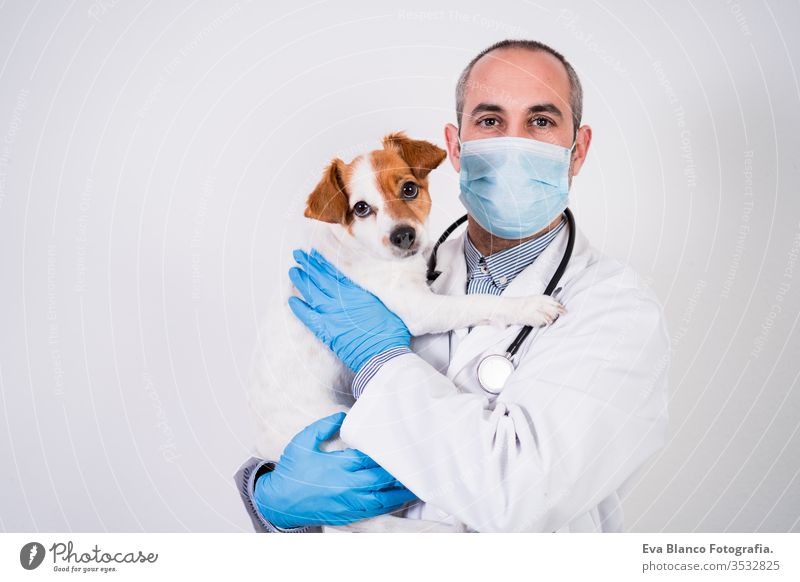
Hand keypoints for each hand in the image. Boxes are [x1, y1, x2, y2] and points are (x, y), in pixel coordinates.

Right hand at [254, 412, 415, 528]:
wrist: (279, 501)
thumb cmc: (292, 470)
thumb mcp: (303, 441)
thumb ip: (324, 425)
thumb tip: (344, 415)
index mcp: (337, 465)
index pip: (369, 458)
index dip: (386, 452)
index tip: (401, 444)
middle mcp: (345, 486)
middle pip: (380, 479)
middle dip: (399, 472)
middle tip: (417, 462)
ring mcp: (348, 503)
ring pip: (382, 498)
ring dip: (400, 491)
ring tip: (416, 482)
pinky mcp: (348, 515)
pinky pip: (374, 511)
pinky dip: (389, 505)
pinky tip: (400, 498)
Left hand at [287, 248, 409, 372]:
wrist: (384, 353)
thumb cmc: (391, 330)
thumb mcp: (386, 302)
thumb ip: (374, 291)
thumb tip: (371, 281)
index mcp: (356, 291)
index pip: (335, 271)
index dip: (324, 261)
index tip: (316, 252)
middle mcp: (341, 299)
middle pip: (320, 278)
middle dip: (309, 265)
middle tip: (298, 254)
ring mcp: (331, 314)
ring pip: (311, 293)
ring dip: (301, 281)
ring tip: (293, 270)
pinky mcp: (326, 330)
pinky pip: (307, 317)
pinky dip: (299, 308)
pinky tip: (291, 300)